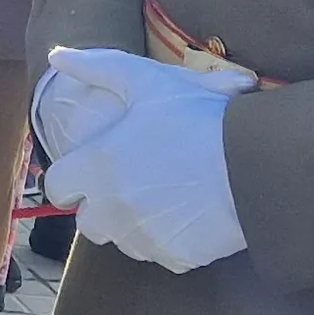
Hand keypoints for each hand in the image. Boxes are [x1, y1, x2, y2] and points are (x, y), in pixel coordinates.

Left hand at [33, 47, 251, 273]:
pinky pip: (162, 254)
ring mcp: (144, 238)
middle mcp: (112, 209)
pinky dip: (170, 239)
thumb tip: (57, 56)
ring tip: (167, 193)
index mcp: (97, 166)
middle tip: (134, 182)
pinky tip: (191, 212)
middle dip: (102, 206)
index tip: (94, 169)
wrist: (256, 162)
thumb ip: (97, 68)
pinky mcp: (176, 257)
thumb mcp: (148, 81)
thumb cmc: (199, 118)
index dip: (73, 178)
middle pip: (88, 221)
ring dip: (135, 223)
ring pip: (124, 240)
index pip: (57, 187)